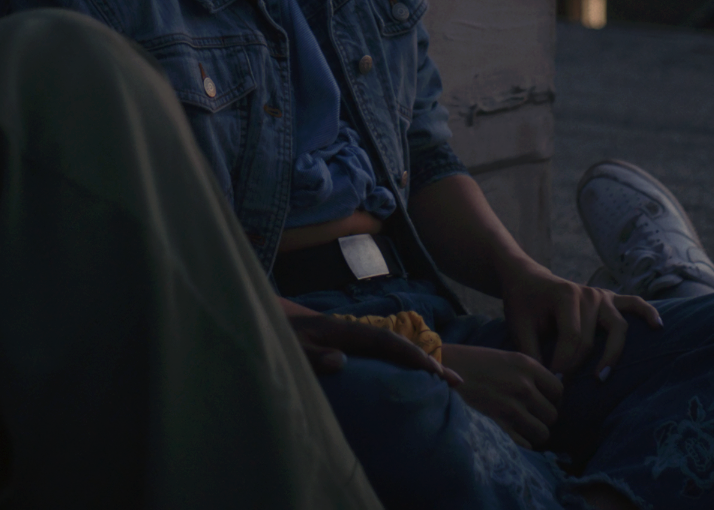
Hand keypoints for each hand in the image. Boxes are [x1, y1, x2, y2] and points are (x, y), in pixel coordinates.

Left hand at [281, 299, 460, 385]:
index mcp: (343, 330)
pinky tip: (408, 384)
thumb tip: (341, 361)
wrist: (256, 327)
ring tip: (443, 385)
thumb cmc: (272, 340)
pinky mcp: (342, 351)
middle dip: (428, 362)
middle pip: (397, 346)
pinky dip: (399, 369)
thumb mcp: (289, 349)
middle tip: (457, 383)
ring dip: (417, 366)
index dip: (413, 356)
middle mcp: (351, 333)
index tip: (436, 373)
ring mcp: (349, 342)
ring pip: (391, 353)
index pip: (387, 342)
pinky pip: (379, 360)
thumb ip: (312, 354)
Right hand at [443, 343, 561, 449]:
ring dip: (534, 433)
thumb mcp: (507, 358)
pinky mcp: (497, 425)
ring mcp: (511, 407)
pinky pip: (525, 444)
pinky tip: (513, 436)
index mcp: (527, 366)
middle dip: (543, 418)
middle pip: (552, 414)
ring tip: (523, 428)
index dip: (552, 399)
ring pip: (542, 432)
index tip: (542, 401)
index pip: (558, 391)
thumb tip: (548, 393)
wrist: (442, 368)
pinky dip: (522, 443)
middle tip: (530, 416)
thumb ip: (529, 374)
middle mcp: (523, 386)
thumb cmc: (473, 362)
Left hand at [498, 260, 660, 377]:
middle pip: (591, 338)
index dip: (564, 363)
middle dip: (578, 366)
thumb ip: (530, 352)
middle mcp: (588, 294)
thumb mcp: (519, 326)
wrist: (527, 280)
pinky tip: (657, 327)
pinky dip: (647, 314)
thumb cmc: (523, 304)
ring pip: (617, 326)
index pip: (572, 337)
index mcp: (565, 296)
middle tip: (566, 388)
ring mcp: (601, 295)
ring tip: (602, 376)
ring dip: (612, 353)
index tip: (554, 384)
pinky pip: (634, 304)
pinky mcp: (610, 298)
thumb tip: (542, 384)